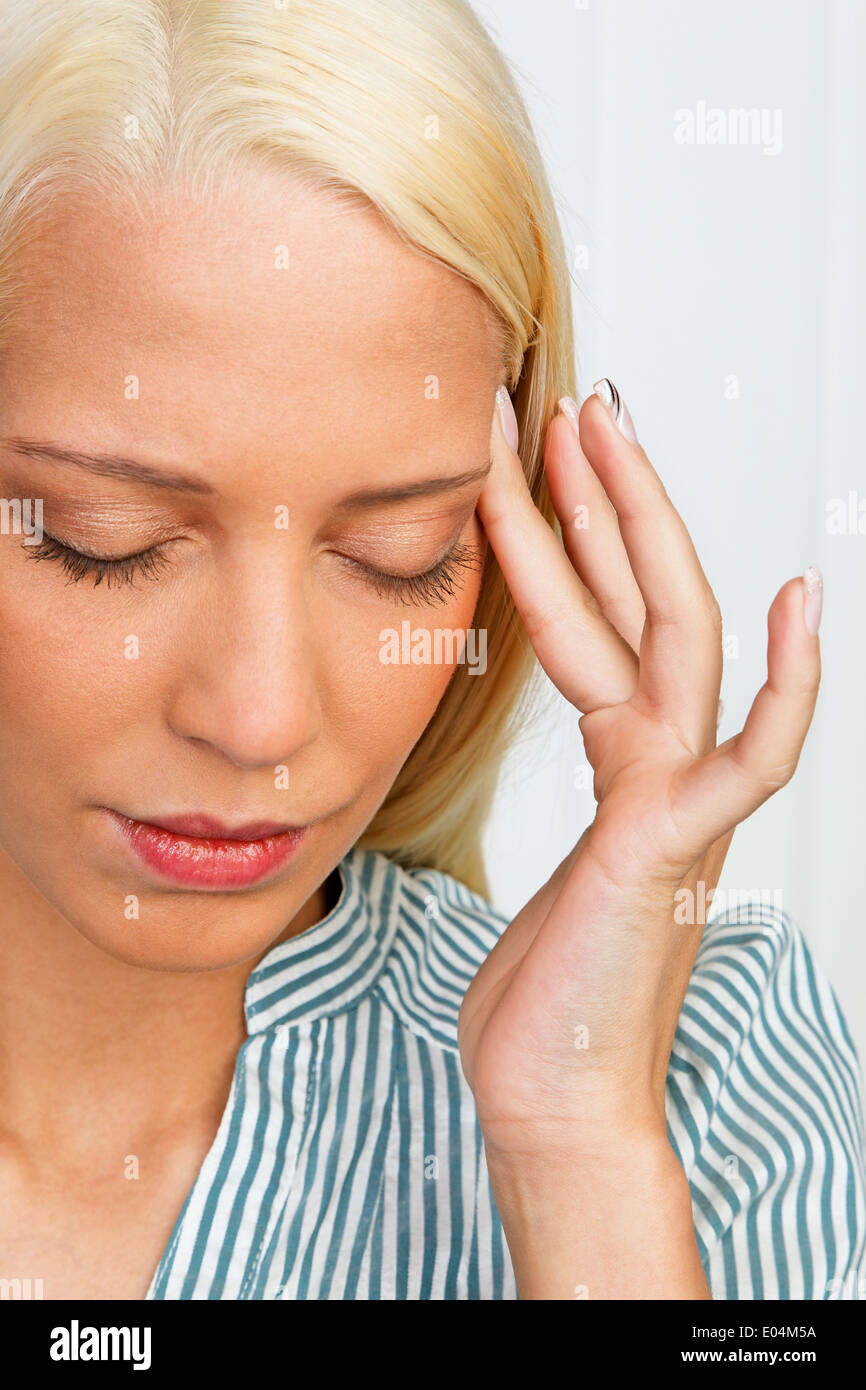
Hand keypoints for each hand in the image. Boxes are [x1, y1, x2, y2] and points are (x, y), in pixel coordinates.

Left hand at [458, 383, 821, 1295]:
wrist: (557, 1101)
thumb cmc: (545, 998)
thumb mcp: (553, 870)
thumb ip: (580, 805)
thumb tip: (572, 764)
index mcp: (625, 768)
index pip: (592, 625)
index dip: (558, 540)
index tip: (519, 463)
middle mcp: (661, 767)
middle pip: (641, 602)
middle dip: (603, 499)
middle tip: (567, 402)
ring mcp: (678, 799)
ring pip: (678, 639)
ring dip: (644, 531)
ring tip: (608, 434)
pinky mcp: (677, 844)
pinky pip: (752, 754)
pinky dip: (787, 685)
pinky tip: (800, 605)